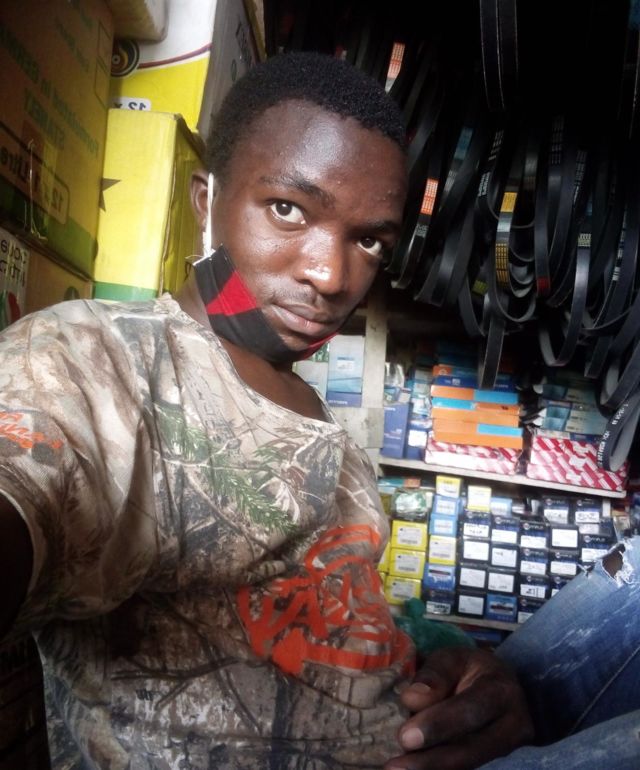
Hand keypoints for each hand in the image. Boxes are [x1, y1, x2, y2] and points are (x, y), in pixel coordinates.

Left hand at [384, 646, 533, 769]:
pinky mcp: (497, 762)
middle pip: (471, 748)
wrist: (498, 686)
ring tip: (398, 769)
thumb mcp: (452, 659)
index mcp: (501, 690)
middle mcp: (513, 724)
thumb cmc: (469, 669)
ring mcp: (508, 749)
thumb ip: (434, 675)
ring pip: (468, 764)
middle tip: (395, 765)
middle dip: (431, 759)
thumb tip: (412, 699)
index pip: (470, 710)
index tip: (405, 737)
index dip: (438, 724)